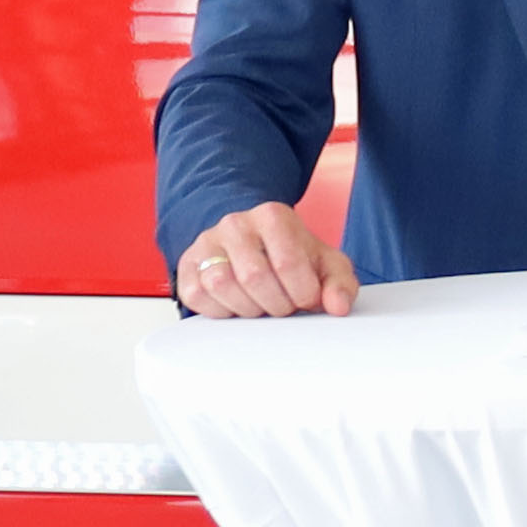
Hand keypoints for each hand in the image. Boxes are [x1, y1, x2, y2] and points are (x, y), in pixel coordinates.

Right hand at [177, 203, 355, 318]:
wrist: (255, 246)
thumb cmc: (292, 257)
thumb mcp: (325, 264)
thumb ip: (340, 283)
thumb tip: (338, 306)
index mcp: (273, 216)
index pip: (288, 261)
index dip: (302, 292)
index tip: (308, 299)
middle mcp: (235, 224)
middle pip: (254, 277)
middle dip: (276, 303)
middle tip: (285, 305)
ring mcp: (206, 244)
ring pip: (221, 285)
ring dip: (248, 308)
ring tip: (263, 304)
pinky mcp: (186, 266)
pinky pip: (198, 297)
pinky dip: (222, 311)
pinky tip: (239, 304)